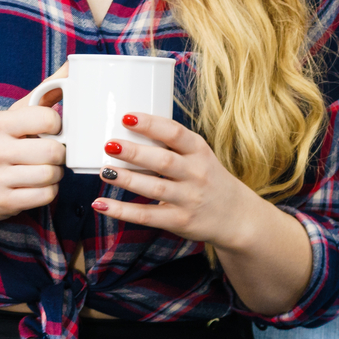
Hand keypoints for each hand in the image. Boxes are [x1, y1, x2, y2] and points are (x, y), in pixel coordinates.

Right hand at [0, 69, 67, 224]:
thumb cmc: (3, 144)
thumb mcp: (17, 115)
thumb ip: (47, 90)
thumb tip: (75, 64)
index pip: (48, 119)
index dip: (58, 126)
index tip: (51, 130)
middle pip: (54, 152)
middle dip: (59, 154)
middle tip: (49, 154)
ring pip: (52, 175)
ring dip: (55, 174)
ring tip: (43, 169)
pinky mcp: (4, 202)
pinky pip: (47, 196)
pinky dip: (48, 191)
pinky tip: (37, 185)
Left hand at [91, 111, 257, 248]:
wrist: (237, 216)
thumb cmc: (209, 180)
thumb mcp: (200, 157)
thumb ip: (172, 148)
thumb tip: (127, 134)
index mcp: (200, 151)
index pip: (175, 133)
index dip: (150, 124)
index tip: (127, 117)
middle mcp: (196, 174)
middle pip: (163, 161)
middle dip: (135, 152)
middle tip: (110, 144)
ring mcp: (189, 199)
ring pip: (155, 188)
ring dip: (127, 179)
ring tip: (105, 171)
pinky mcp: (179, 221)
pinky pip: (147, 215)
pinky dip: (122, 211)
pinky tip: (101, 204)